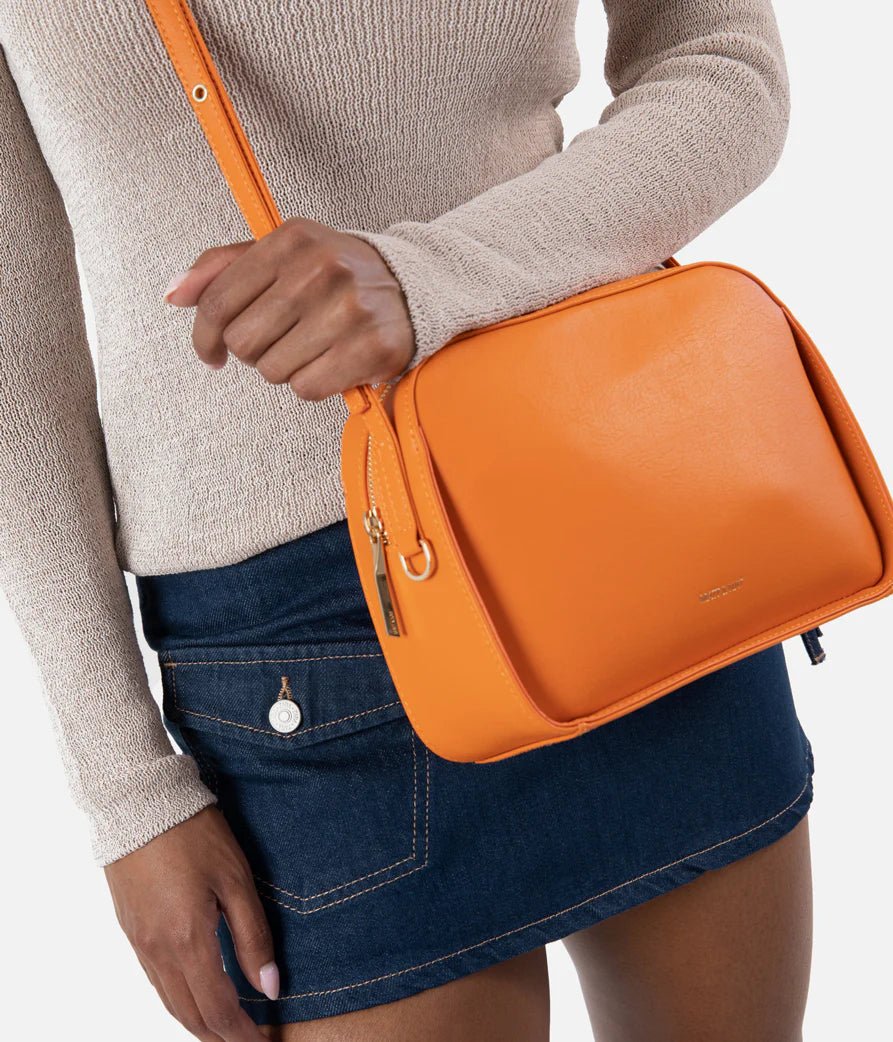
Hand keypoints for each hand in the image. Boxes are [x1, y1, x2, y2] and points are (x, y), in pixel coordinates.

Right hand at [104, 805, 275, 1041]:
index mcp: (187, 940)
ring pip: (169, 1002)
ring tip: (226, 1028)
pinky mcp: (130, 930)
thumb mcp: (236, 879)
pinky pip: (155, 980)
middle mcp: (158, 951)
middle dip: (220, 1036)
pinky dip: (178, 999)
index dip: (242, 1034)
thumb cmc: (194, 833)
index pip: (218, 1009)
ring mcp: (139, 942)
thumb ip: (253, 936)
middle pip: (190, 1015)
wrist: (138, 804)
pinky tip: (195, 993)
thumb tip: (271, 987)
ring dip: (198, 1021)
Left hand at [163, 216, 414, 399]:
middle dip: (254, 351)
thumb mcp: (282, 254)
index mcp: (290, 240)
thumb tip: (174, 294)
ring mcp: (349, 309)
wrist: (413, 285)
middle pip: (243, 342)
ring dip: (285, 368)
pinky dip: (313, 385)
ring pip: (273, 370)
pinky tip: (329, 364)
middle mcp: (320, 269)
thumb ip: (223, 268)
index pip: (219, 301)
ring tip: (310, 348)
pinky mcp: (373, 348)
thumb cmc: (336, 274)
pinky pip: (308, 388)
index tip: (210, 353)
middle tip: (280, 341)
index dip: (204, 336)